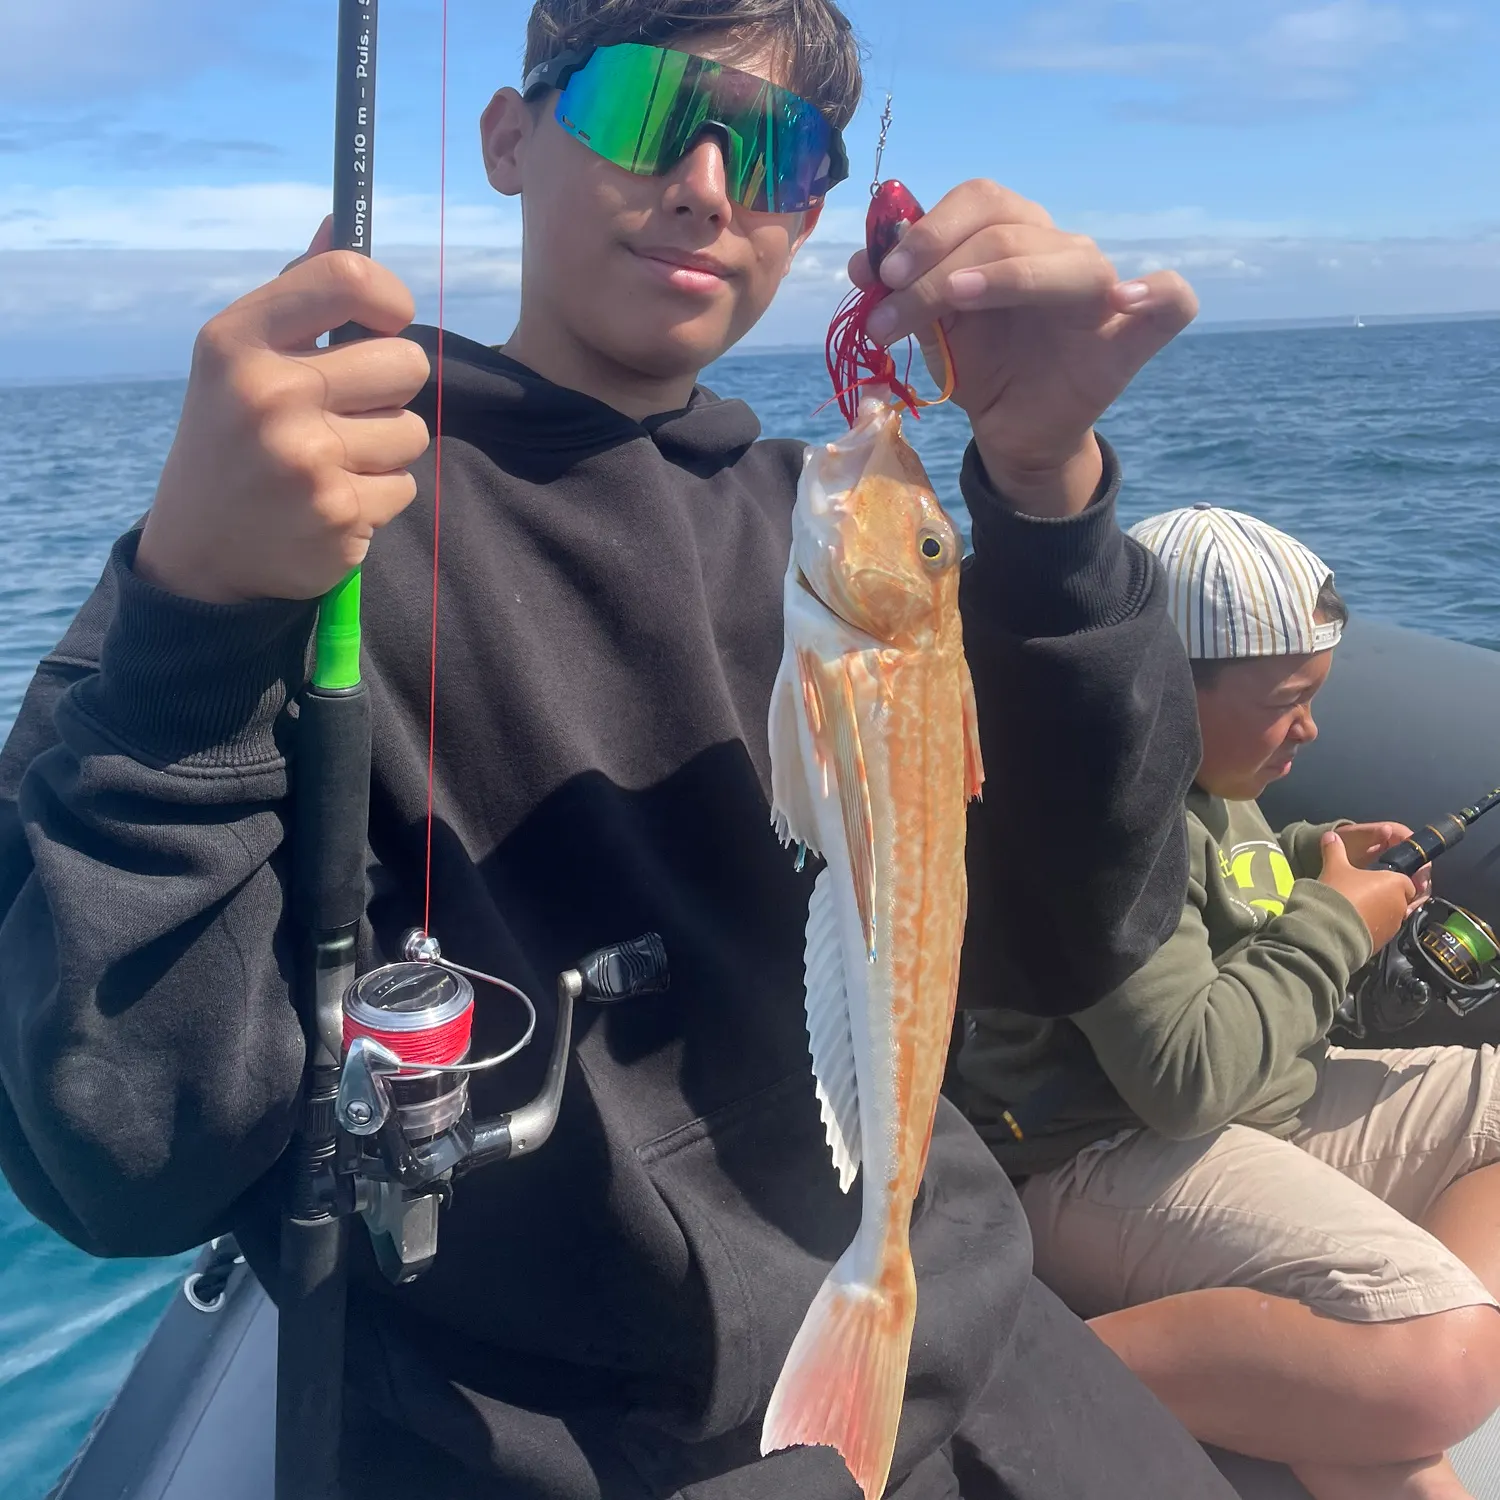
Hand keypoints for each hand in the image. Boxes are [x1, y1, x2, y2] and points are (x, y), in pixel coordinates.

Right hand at [135, 220, 431, 603]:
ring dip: (385, 448)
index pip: (346, 277)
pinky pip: (405, 485)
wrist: (201, 551)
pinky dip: (379, 496)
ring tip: (333, 461)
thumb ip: (297, 297)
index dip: (388, 296)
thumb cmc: (232, 438)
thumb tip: (338, 221)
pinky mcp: (337, 512)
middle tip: (350, 410)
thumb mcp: (240, 360)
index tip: (386, 320)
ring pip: (412, 430)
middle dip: (391, 388)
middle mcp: (268, 394)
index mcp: (239, 341)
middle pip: (406, 361)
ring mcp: (304, 457)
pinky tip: (333, 501)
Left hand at [849, 180, 1198, 517]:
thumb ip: (902, 292)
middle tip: (893, 305)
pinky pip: (1174, 300)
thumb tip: (862, 265)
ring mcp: (1101, 291)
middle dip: (939, 263)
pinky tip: (1126, 298)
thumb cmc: (979, 367)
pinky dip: (1159, 290)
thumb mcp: (931, 329)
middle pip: (1009, 227)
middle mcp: (1059, 250)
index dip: (928, 228)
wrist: (1011, 428)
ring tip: (955, 300)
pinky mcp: (1132, 338)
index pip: (978, 199)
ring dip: (1002, 276)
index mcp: (1012, 234)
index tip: (880, 275)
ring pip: (1069, 261)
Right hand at [1318, 832, 1415, 951]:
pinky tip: (1354, 923)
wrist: (1330, 929)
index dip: (1392, 879)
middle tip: (1364, 893)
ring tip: (1357, 909)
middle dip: (1386, 896)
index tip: (1375, 879)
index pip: (1406, 880)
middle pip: (1400, 898)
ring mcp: (1394, 925)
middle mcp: (1401, 904)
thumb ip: (1335, 849)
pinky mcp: (1384, 941)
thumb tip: (1329, 835)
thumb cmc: (1340, 892)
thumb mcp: (1334, 866)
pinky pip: (1381, 930)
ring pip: (1391, 915)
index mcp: (1396, 883)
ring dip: (1379, 912)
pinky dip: (1372, 926)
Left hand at [1336, 822, 1432, 910]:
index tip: (1418, 878)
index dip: (1421, 862)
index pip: (1416, 848)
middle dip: (1421, 882)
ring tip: (1408, 907)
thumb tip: (1388, 830)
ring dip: (1416, 895)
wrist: (1329, 858)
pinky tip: (1402, 911)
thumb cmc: (1343, 844)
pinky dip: (1408, 902)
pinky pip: (1407, 892)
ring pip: (1417, 882)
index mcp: (1394, 837)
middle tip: (1415, 896)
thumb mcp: (1353, 837)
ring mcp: (1398, 867)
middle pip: (1421, 868)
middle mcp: (1400, 852)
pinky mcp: (1393, 882)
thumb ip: (1369, 834)